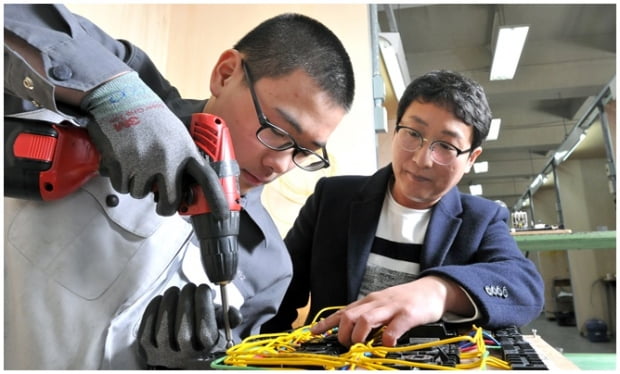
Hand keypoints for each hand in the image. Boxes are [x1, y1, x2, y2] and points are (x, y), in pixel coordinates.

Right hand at [81, 72, 226, 216]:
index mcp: (185, 151)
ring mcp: (144, 163)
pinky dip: (121, 179)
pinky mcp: (121, 164)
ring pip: (141, 194)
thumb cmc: (151, 119)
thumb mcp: (177, 135)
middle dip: (165, 207)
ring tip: (137, 163)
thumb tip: (185, 187)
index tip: (222, 215)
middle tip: (161, 204)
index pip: (206, 179)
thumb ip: (183, 159)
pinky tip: (123, 161)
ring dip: (138, 185)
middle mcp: (167, 159)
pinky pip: (122, 187)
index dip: (216, 199)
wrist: (122, 99)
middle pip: (170, 201)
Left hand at [137, 283, 241, 368]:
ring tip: (175, 290)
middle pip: (184, 330)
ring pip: (164, 328)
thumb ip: (227, 319)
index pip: (205, 329)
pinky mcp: (147, 350)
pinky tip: (161, 299)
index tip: (204, 288)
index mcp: (205, 351)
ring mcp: (164, 355)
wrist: (178, 358)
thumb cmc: (200, 337)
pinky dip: (152, 311)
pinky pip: (146, 330)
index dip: (203, 304)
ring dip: (169, 303)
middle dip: (186, 301)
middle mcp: (185, 357)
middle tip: (189, 286)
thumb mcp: (218, 329)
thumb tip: (234, 313)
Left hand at [310, 276, 464, 346]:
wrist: (432, 289)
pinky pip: (395, 326)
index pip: (343, 312)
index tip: (313, 333)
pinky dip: (388, 337)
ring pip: (367, 319)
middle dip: (343, 333)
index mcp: (368, 302)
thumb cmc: (405, 300)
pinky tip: (387, 344)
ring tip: (361, 345)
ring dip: (360, 334)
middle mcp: (376, 303)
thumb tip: (349, 332)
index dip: (327, 323)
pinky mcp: (408, 314)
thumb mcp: (382, 305)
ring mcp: (392, 307)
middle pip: (350, 315)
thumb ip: (367, 317)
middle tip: (346, 345)